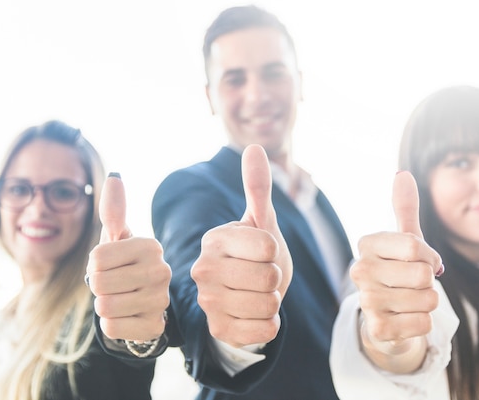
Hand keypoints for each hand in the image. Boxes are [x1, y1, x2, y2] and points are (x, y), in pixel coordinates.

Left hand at [87, 173, 171, 340]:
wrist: (140, 302)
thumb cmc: (123, 266)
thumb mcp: (116, 239)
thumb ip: (114, 210)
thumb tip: (114, 175)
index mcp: (151, 246)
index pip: (97, 258)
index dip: (94, 264)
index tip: (110, 265)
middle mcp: (162, 271)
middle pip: (99, 284)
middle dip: (98, 286)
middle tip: (114, 284)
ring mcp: (161, 300)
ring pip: (105, 307)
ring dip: (104, 305)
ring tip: (120, 299)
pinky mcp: (155, 326)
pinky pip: (112, 328)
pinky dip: (112, 324)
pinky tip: (127, 316)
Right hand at [190, 144, 292, 347]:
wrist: (248, 294)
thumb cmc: (256, 253)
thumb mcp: (260, 220)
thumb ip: (257, 187)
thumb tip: (254, 148)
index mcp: (214, 239)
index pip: (268, 246)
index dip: (275, 251)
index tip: (262, 252)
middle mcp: (203, 270)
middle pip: (269, 278)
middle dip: (275, 278)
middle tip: (262, 275)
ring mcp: (208, 302)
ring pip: (268, 305)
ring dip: (273, 300)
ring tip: (259, 293)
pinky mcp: (218, 329)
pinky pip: (265, 330)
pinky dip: (270, 323)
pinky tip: (255, 313)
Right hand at [350, 171, 443, 372]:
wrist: (387, 316)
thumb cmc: (399, 272)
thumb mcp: (405, 240)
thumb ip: (404, 208)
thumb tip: (403, 174)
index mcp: (366, 244)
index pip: (415, 246)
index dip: (430, 257)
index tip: (424, 261)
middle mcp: (360, 270)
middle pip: (424, 274)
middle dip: (430, 282)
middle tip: (416, 285)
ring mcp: (366, 301)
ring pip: (428, 300)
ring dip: (428, 303)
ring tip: (411, 301)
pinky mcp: (377, 329)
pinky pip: (423, 323)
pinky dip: (424, 323)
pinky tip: (407, 319)